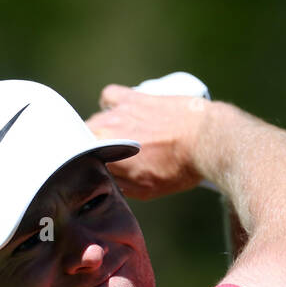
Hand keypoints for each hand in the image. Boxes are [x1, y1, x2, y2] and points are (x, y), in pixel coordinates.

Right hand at [85, 84, 209, 200]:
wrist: (206, 140)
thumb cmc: (179, 169)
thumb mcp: (145, 191)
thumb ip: (118, 185)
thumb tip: (104, 180)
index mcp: (104, 157)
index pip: (78, 160)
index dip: (82, 166)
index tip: (91, 171)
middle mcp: (104, 132)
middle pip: (85, 140)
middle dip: (93, 149)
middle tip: (112, 159)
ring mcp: (118, 112)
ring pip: (96, 121)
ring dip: (103, 130)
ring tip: (122, 138)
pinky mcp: (134, 97)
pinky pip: (109, 96)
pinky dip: (111, 104)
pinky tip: (121, 111)